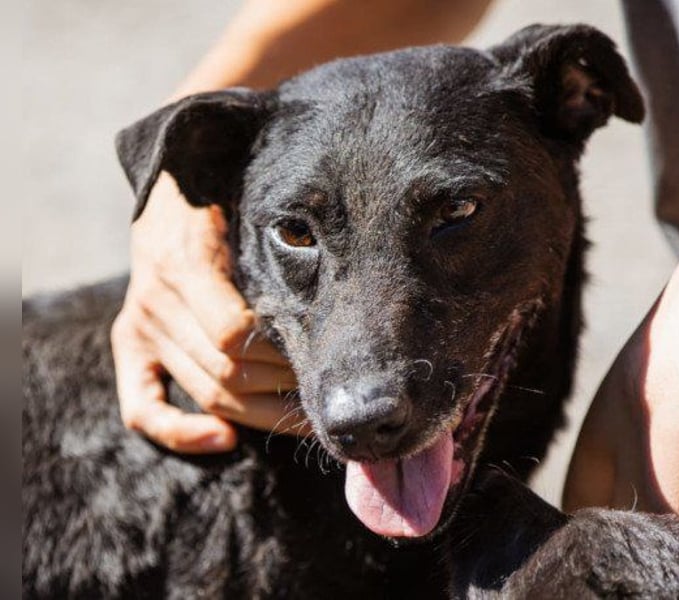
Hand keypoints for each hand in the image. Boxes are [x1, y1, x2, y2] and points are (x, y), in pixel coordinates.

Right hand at [112, 174, 303, 452]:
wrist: (170, 188)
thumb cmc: (223, 197)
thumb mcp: (249, 211)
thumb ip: (275, 252)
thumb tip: (325, 297)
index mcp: (186, 264)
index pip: (234, 333)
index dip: (281, 355)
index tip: (323, 358)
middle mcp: (157, 302)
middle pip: (226, 372)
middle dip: (284, 389)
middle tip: (329, 394)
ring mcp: (141, 328)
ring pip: (206, 393)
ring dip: (261, 413)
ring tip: (307, 417)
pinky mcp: (130, 345)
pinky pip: (142, 408)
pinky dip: (180, 433)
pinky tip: (223, 440)